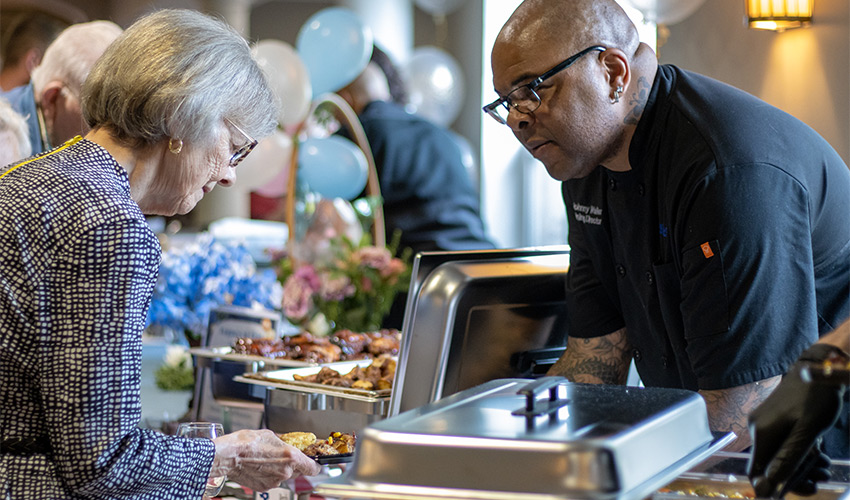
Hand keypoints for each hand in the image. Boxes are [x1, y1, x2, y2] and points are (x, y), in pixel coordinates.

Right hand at [212, 429, 322, 491]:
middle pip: (299, 471)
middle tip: (283, 456)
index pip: (314, 467)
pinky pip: (273, 480)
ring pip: (285, 476)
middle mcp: (286, 472)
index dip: (315, 465)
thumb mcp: (271, 435)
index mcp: (291, 457)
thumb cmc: (247, 443)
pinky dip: (269, 475)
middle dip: (294, 464)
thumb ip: (285, 442)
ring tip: (267, 460)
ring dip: (280, 469)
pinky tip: (261, 466)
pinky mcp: (265, 487)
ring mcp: (275, 481)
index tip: (315, 462)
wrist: (229, 455)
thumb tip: (290, 442)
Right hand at [748, 344, 846, 496]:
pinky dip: (800, 453)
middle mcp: (757, 429)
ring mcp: (764, 424)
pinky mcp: (773, 421)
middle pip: (769, 465)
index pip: (755, 471)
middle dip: (795, 477)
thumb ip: (788, 458)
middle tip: (820, 479)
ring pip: (778, 456)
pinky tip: (818, 454)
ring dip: (801, 466)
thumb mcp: (807, 432)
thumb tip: (768, 485)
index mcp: (762, 432)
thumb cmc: (815, 398)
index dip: (772, 487)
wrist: (820, 368)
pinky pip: (782, 445)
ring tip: (824, 467)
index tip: (801, 489)